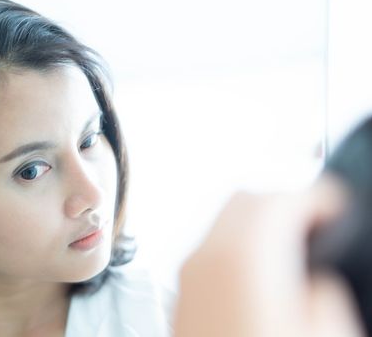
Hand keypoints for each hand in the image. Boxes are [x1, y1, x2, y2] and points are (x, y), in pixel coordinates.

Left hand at [173, 177, 363, 336]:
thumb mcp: (327, 336)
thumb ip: (324, 292)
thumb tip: (314, 278)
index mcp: (244, 258)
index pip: (279, 199)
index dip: (316, 197)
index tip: (338, 207)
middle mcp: (207, 258)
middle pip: (246, 201)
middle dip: (285, 202)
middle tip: (320, 224)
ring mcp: (188, 277)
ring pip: (226, 223)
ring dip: (260, 222)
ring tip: (297, 247)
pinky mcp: (183, 297)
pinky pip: (213, 250)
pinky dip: (240, 245)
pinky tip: (265, 273)